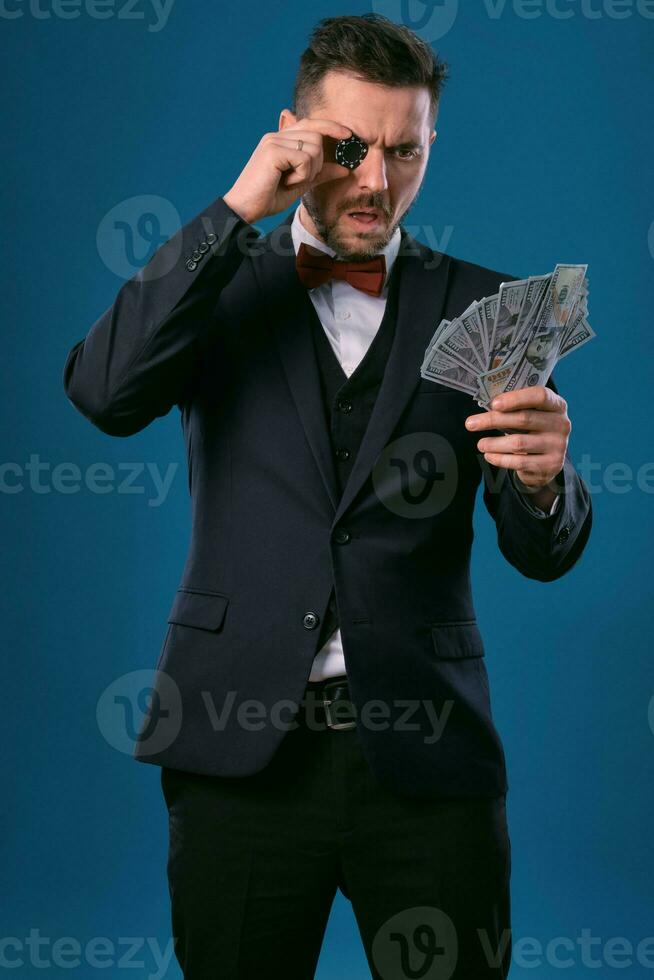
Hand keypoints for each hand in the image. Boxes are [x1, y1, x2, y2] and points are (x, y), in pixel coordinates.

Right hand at [223, 117, 352, 223]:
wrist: (245, 209)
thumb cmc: (269, 197)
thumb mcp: (301, 184)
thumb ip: (320, 174)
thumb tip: (344, 169)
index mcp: (281, 139)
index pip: (311, 124)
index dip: (330, 126)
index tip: (347, 134)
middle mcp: (276, 135)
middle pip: (316, 136)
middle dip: (317, 162)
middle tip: (300, 179)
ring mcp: (274, 141)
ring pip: (313, 148)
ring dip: (309, 170)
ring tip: (290, 181)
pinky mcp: (273, 151)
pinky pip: (304, 159)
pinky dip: (301, 175)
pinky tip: (286, 182)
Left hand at [465, 385, 570, 493]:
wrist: (547, 462)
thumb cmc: (532, 430)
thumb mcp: (530, 415)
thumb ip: (515, 408)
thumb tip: (487, 405)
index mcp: (557, 405)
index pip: (540, 396)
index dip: (516, 398)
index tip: (494, 404)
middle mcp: (561, 424)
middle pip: (524, 419)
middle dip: (493, 420)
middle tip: (470, 423)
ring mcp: (558, 446)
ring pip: (519, 443)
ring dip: (494, 443)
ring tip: (480, 444)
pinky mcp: (551, 465)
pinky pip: (520, 462)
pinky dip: (500, 459)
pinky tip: (489, 456)